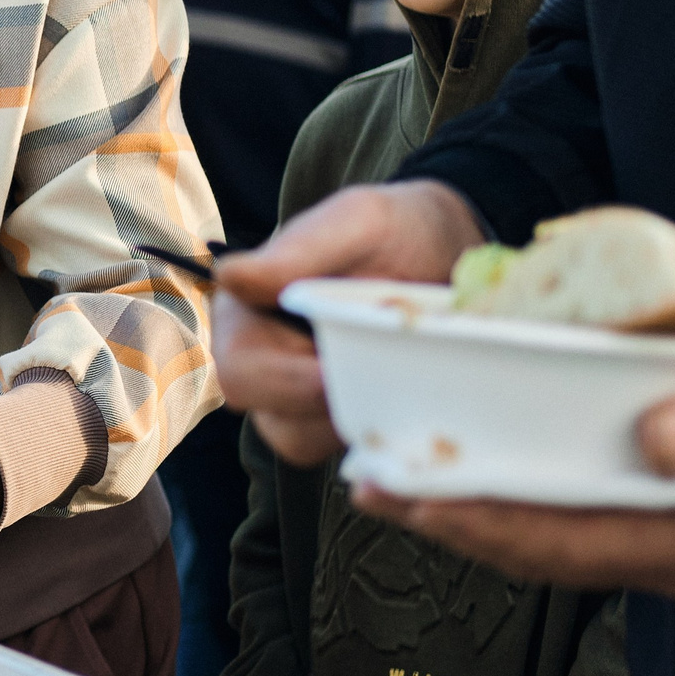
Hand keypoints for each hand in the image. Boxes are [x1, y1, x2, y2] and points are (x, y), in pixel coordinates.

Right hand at [214, 180, 485, 464]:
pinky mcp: (341, 423)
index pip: (241, 371)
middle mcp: (262, 367)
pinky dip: (384, 434)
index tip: (339, 369)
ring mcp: (301, 402)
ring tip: (406, 373)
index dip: (287, 381)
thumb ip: (299, 248)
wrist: (445, 252)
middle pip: (276, 422)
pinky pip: (351, 453)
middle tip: (392, 373)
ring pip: (312, 445)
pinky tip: (413, 396)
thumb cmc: (394, 230)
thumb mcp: (357, 223)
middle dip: (335, 405)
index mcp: (244, 316)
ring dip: (362, 420)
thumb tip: (229, 276)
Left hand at [357, 340, 674, 601]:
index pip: (568, 540)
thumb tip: (652, 442)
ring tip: (392, 477)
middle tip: (367, 482)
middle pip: (540, 549)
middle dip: (450, 521)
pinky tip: (473, 464)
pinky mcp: (671, 519)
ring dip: (470, 511)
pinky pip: (573, 515)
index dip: (481, 520)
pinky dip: (514, 495)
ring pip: (549, 538)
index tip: (410, 494)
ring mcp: (673, 545)